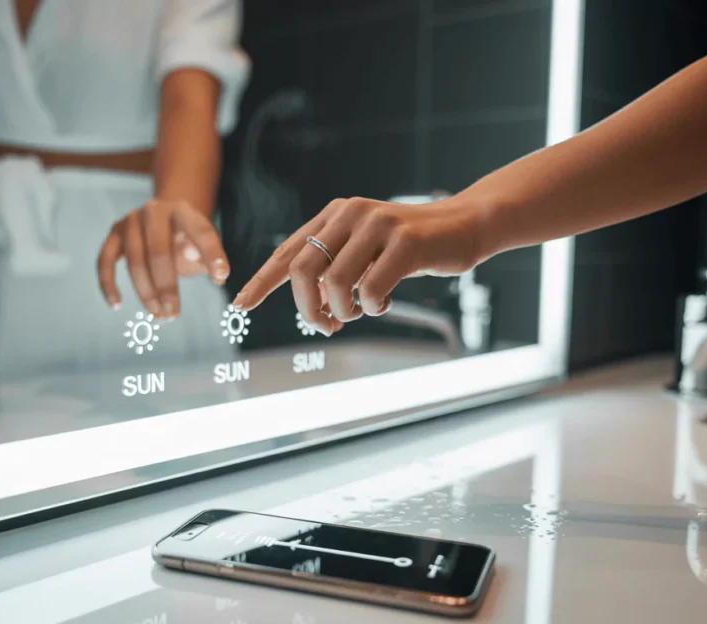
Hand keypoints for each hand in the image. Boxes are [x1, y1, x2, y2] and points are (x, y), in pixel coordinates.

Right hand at [98, 199, 229, 318]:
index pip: (201, 233)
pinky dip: (108, 284)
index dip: (212, 255)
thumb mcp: (201, 244)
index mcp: (184, 211)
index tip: (221, 278)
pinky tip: (117, 305)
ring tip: (159, 315)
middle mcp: (155, 211)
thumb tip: (216, 273)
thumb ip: (208, 257)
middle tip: (174, 314)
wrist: (160, 217)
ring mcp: (131, 220)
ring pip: (134, 261)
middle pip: (159, 251)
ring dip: (145, 292)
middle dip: (166, 287)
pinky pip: (105, 261)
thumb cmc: (185, 238)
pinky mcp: (114, 233)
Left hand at [232, 196, 484, 335]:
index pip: (288, 251)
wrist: (466, 225)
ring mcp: (377, 225)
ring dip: (341, 311)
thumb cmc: (413, 247)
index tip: (240, 304)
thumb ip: (337, 268)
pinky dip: (372, 307)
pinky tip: (383, 304)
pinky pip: (371, 288)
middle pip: (303, 270)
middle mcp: (350, 214)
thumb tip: (311, 305)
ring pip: (334, 283)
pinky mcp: (404, 242)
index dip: (262, 281)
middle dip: (307, 308)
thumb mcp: (367, 250)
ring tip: (357, 313)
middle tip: (324, 326)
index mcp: (334, 215)